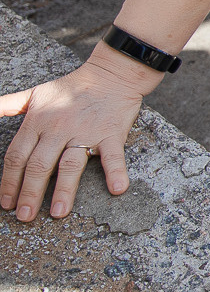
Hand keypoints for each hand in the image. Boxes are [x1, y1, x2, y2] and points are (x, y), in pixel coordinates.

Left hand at [0, 47, 152, 222]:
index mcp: (38, 122)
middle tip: (25, 216)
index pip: (18, 156)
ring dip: (64, 190)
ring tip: (58, 213)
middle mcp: (59, 129)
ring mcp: (85, 133)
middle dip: (30, 192)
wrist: (110, 74)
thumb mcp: (34, 94)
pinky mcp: (111, 134)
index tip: (6, 202)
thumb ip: (8, 105)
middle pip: (39, 165)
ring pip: (70, 165)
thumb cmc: (71, 86)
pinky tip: (116, 189)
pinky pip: (113, 155)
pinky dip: (116, 172)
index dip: (9, 181)